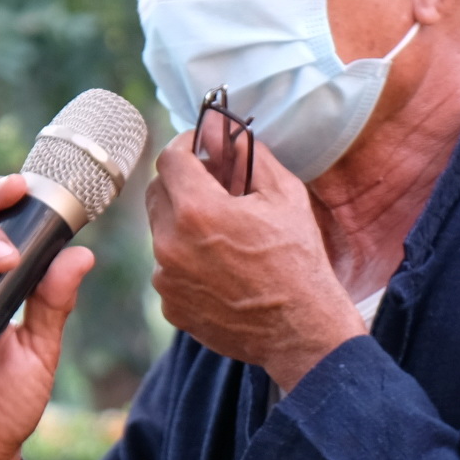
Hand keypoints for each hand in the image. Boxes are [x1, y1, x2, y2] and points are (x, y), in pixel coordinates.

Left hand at [145, 125, 366, 390]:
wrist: (302, 330)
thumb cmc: (299, 259)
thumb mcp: (283, 194)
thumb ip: (247, 155)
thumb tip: (222, 129)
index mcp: (197, 210)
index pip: (169, 158)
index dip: (185, 146)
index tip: (200, 148)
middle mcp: (170, 243)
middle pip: (157, 192)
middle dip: (182, 183)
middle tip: (215, 189)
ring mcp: (166, 278)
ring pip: (161, 231)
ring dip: (184, 223)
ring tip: (224, 236)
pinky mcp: (170, 305)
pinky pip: (168, 268)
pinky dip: (187, 260)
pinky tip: (221, 268)